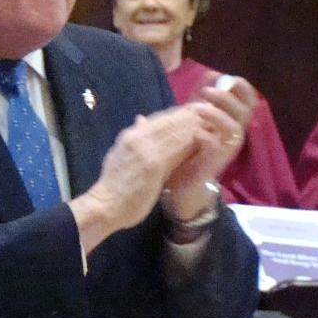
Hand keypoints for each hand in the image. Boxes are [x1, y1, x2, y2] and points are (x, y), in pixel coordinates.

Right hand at [73, 106, 199, 238]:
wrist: (104, 206)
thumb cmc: (113, 187)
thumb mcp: (120, 156)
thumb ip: (134, 139)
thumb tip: (140, 119)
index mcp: (130, 136)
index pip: (159, 119)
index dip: (179, 115)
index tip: (195, 113)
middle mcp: (137, 137)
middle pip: (169, 121)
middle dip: (190, 116)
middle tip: (211, 111)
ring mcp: (146, 149)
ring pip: (175, 130)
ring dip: (195, 124)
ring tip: (212, 121)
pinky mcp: (154, 163)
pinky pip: (177, 147)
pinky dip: (192, 139)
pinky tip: (205, 137)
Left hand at [162, 74, 256, 216]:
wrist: (182, 180)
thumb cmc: (189, 146)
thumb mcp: (193, 117)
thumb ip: (201, 97)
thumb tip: (210, 73)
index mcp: (230, 120)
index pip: (247, 100)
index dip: (242, 87)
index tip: (228, 77)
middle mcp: (233, 132)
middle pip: (245, 110)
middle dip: (228, 98)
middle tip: (207, 92)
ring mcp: (228, 147)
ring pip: (234, 127)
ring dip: (217, 115)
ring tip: (197, 108)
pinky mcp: (218, 161)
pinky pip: (219, 147)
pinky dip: (207, 137)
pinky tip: (195, 133)